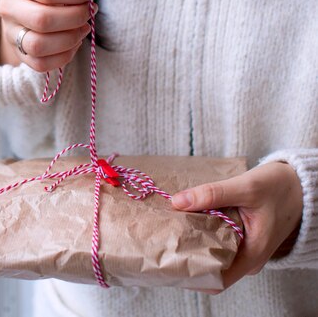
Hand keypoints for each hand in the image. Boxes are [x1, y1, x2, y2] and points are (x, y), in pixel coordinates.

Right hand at [0, 0, 98, 70]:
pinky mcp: (19, 53)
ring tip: (84, 27)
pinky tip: (75, 42)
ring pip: (38, 45)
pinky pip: (40, 64)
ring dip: (70, 39)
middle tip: (90, 11)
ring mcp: (10, 33)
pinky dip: (64, 56)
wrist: (26, 2)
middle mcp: (8, 7)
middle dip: (75, 17)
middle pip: (42, 20)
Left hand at [172, 161, 302, 292]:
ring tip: (170, 227)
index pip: (215, 280)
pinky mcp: (239, 238)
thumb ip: (213, 194)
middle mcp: (247, 258)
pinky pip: (216, 241)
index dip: (191, 273)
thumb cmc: (279, 187)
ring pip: (211, 253)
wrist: (300, 184)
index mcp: (252, 255)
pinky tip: (186, 219)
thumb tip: (178, 201)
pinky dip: (201, 232)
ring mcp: (243, 249)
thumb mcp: (246, 187)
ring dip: (192, 241)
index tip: (170, 257)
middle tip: (163, 237)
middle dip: (186, 254)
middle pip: (209, 267)